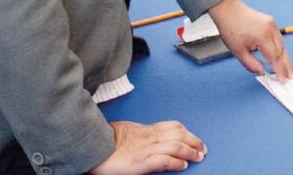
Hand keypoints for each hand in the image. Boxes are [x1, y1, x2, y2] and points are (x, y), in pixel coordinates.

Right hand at [90, 120, 205, 173]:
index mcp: (144, 130)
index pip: (172, 126)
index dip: (186, 132)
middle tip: (203, 149)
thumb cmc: (103, 143)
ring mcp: (145, 149)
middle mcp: (148, 137)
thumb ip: (138, 135)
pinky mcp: (141, 163)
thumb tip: (147, 140)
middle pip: (179, 134)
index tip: (194, 138)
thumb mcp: (124, 133)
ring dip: (190, 151)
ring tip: (198, 157)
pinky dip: (176, 162)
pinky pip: (164, 161)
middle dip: (194, 141)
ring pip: (176, 146)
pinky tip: (183, 166)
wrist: (90, 148)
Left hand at [209, 0, 292, 80]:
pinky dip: (280, 48)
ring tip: (290, 69)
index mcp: (263, 37)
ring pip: (282, 44)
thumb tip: (262, 72)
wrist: (229, 10)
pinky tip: (282, 55)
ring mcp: (272, 24)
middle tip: (292, 77)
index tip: (283, 80)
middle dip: (287, 65)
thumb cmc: (231, 29)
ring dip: (285, 57)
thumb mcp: (238, 51)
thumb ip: (251, 64)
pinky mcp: (271, 22)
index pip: (275, 58)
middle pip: (282, 51)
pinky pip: (278, 38)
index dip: (279, 70)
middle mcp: (270, 29)